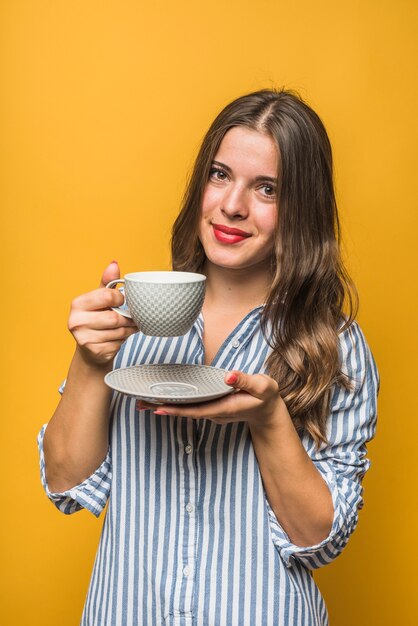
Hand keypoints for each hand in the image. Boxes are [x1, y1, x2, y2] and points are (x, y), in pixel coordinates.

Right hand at [68, 261, 136, 367]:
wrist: (90, 349)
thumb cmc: (97, 318)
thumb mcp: (100, 299)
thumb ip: (107, 282)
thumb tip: (114, 264)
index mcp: (77, 304)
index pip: (107, 296)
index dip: (120, 298)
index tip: (121, 300)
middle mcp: (76, 321)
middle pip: (114, 318)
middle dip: (127, 318)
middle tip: (131, 317)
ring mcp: (83, 338)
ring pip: (118, 332)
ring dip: (128, 330)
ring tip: (127, 327)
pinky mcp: (93, 351)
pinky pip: (117, 344)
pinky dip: (123, 341)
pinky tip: (119, 338)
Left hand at [137, 370, 287, 427]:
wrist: (268, 412)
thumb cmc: (265, 397)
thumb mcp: (262, 386)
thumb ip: (246, 380)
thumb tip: (229, 375)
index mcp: (223, 408)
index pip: (195, 410)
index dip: (176, 409)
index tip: (158, 408)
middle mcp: (214, 412)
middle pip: (184, 411)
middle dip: (163, 408)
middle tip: (140, 404)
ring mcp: (212, 411)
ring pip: (185, 409)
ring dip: (166, 406)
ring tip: (144, 402)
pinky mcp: (211, 407)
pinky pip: (190, 406)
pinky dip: (176, 403)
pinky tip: (164, 398)